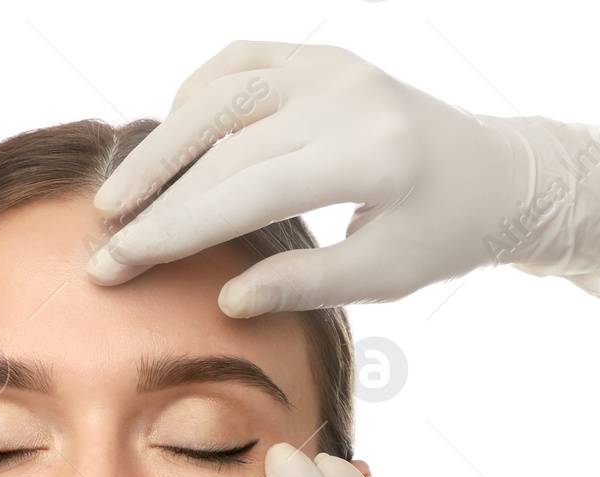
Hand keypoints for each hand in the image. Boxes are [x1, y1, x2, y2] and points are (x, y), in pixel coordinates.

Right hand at [86, 40, 599, 314]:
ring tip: (118, 199)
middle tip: (103, 245)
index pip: (245, 192)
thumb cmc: (442, 235)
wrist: (496, 172)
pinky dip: (195, 98)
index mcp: (370, 156)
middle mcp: (347, 96)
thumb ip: (304, 286)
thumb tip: (226, 300)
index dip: (173, 230)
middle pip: (220, 143)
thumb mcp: (383, 277)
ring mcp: (333, 65)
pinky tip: (171, 142)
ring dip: (160, 146)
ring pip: (218, 94)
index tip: (118, 265)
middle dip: (153, 198)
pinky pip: (238, 63)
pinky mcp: (323, 54)